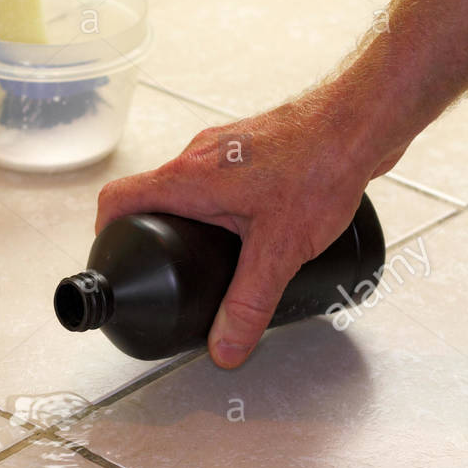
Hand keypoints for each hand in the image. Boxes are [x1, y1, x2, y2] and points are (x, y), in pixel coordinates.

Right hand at [95, 91, 394, 366]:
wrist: (363, 119)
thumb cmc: (321, 164)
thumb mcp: (280, 251)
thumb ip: (249, 305)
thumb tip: (225, 347)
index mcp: (188, 178)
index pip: (118, 200)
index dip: (105, 234)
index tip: (114, 260)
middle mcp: (199, 155)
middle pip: (151, 198)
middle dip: (156, 238)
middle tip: (169, 271)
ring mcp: (226, 148)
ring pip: (189, 188)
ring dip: (193, 222)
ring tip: (214, 255)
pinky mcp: (253, 147)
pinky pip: (221, 180)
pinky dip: (223, 208)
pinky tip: (254, 228)